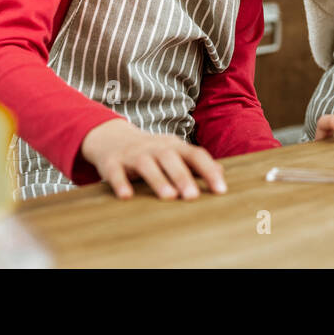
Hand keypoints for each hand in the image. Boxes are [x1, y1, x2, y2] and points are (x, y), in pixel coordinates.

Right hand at [80, 118, 225, 199]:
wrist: (112, 137)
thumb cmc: (151, 151)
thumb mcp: (174, 152)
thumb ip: (195, 162)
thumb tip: (221, 172)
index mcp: (174, 146)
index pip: (195, 155)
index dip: (209, 171)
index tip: (221, 190)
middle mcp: (155, 147)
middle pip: (171, 158)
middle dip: (183, 177)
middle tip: (193, 196)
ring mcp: (133, 154)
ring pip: (147, 164)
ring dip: (158, 180)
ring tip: (169, 197)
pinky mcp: (112, 162)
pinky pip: (116, 172)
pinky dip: (121, 183)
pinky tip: (126, 196)